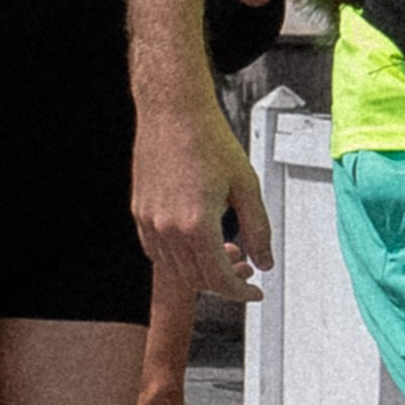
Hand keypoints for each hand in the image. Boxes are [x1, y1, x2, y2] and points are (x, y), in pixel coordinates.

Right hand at [132, 93, 272, 302]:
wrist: (173, 111)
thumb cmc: (209, 140)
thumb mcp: (246, 186)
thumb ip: (258, 229)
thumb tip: (265, 262)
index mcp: (197, 224)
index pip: (218, 278)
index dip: (240, 293)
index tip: (254, 293)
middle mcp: (167, 228)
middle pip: (196, 279)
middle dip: (224, 282)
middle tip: (245, 270)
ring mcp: (149, 221)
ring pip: (176, 269)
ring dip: (202, 271)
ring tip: (226, 252)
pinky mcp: (140, 212)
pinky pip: (157, 251)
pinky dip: (180, 258)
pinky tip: (199, 242)